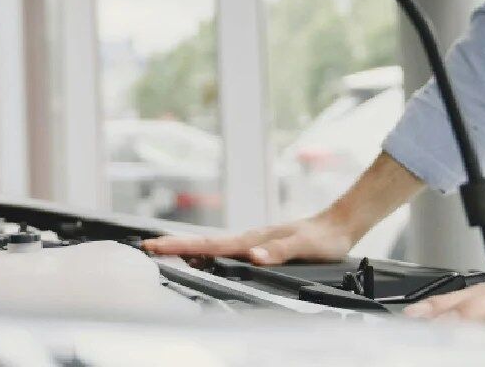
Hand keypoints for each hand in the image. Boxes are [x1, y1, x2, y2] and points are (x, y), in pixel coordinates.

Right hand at [141, 209, 357, 265]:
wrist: (336, 225)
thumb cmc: (323, 239)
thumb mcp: (305, 247)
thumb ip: (280, 251)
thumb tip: (253, 257)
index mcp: (253, 240)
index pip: (211, 245)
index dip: (183, 246)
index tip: (157, 245)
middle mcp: (249, 239)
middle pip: (205, 243)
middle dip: (175, 246)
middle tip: (148, 247)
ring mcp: (252, 242)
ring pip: (213, 246)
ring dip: (188, 249)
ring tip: (164, 253)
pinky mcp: (259, 246)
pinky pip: (225, 250)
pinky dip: (206, 253)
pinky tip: (202, 259)